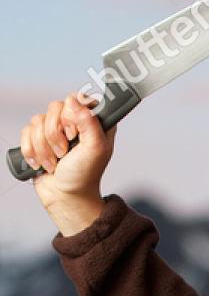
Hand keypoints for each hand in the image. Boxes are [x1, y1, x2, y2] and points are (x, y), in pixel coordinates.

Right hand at [20, 91, 114, 232]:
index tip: (73, 135)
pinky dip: (32, 151)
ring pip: (37, 120)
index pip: (76, 99)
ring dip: (44, 147)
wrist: (65, 197)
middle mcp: (74, 122)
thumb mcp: (96, 149)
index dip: (70, 116)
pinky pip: (26, 132)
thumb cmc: (84, 176)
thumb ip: (90, 122)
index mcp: (93, 121)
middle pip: (54, 108)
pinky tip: (43, 164)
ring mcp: (55, 129)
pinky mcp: (39, 138)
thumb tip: (74, 101)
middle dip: (55, 135)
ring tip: (55, 163)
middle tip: (64, 153)